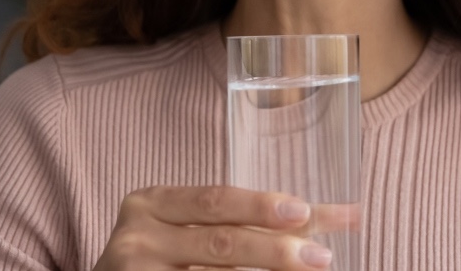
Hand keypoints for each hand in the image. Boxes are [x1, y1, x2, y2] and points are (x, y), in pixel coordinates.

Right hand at [92, 185, 349, 269]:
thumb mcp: (183, 230)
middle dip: (276, 250)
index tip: (306, 211)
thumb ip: (236, 223)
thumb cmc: (156, 259)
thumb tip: (313, 220)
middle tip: (321, 257)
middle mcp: (139, 238)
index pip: (216, 200)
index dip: (262, 206)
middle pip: (220, 242)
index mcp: (151, 203)